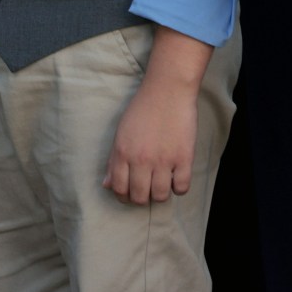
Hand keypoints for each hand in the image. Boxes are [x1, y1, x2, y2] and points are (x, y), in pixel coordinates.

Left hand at [105, 76, 198, 205]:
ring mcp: (163, 160)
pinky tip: (176, 179)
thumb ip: (113, 161)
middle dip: (141, 199)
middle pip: (139, 196)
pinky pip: (182, 187)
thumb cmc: (142, 110)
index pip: (119, 188)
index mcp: (122, 153)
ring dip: (160, 195)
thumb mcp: (121, 134)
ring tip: (161, 185)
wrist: (167, 92)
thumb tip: (106, 185)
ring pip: (160, 196)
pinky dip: (179, 188)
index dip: (124, 197)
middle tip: (146, 191)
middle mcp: (140, 159)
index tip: (129, 195)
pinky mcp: (184, 158)